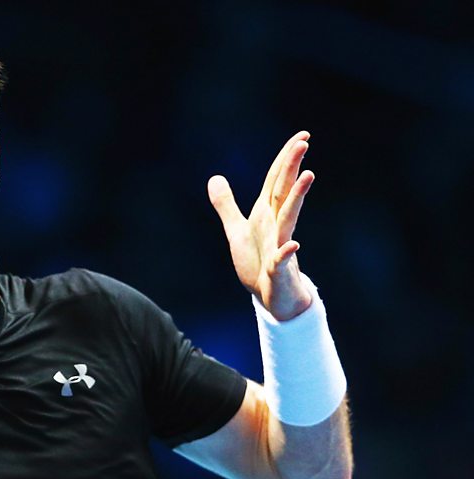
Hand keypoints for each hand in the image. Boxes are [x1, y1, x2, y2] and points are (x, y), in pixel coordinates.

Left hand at [208, 131, 315, 320]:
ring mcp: (280, 244)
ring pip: (288, 217)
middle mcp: (276, 224)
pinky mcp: (278, 267)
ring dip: (297, 197)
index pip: (277, 180)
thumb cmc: (258, 262)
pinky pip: (282, 259)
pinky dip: (287, 252)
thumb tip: (214, 177)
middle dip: (292, 166)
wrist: (271, 296)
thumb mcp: (236, 229)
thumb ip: (226, 204)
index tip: (302, 136)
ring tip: (308, 176)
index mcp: (266, 213)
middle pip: (284, 191)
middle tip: (305, 142)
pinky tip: (293, 246)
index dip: (285, 158)